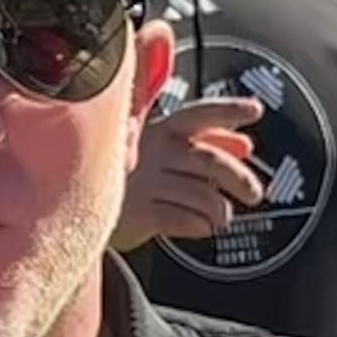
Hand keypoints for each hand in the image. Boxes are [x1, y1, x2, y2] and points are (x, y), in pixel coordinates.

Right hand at [114, 96, 265, 251]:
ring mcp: (143, 182)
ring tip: (220, 217)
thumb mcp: (162, 151)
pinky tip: (200, 225)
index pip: (198, 114)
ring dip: (220, 210)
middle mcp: (151, 151)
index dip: (227, 110)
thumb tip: (245, 146)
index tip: (254, 110)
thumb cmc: (129, 176)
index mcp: (159, 129)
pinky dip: (201, 225)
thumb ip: (204, 144)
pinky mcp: (137, 213)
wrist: (80, 207)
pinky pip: (185, 220)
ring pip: (202, 194)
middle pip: (208, 160)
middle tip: (255, 194)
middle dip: (239, 178)